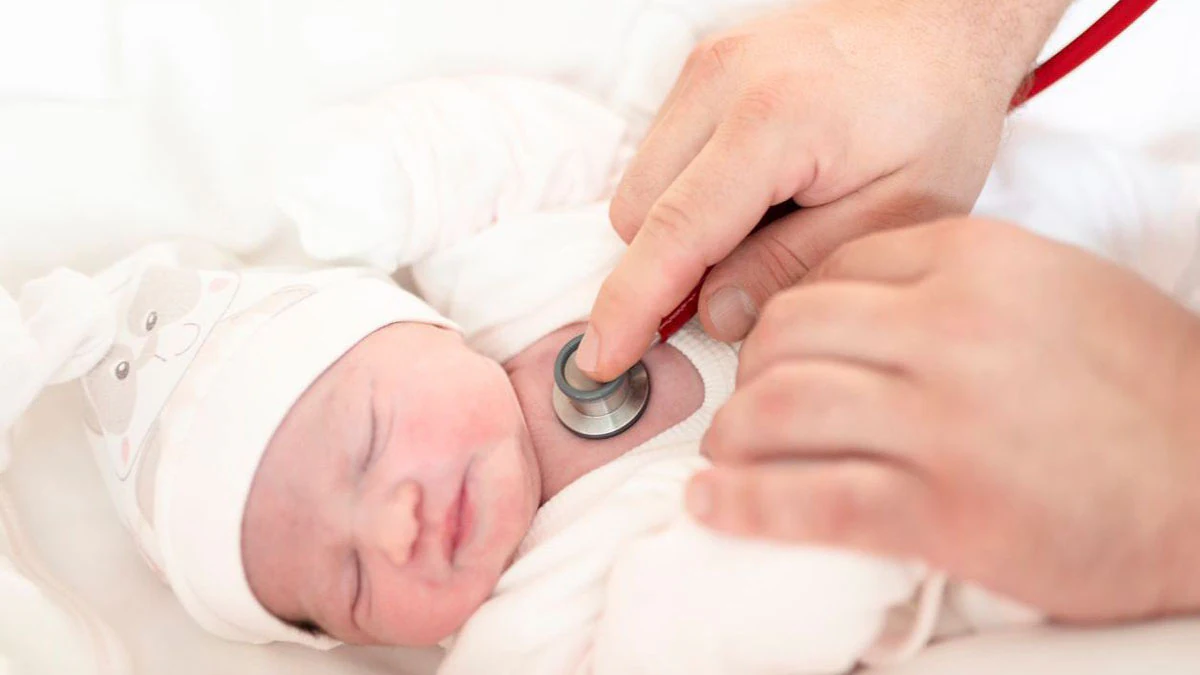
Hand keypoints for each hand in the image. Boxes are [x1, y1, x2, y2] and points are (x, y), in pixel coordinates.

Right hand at [578, 0, 1072, 380]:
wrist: (941, 22)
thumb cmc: (935, 112)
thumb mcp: (896, 213)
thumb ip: (795, 269)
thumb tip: (713, 316)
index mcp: (776, 119)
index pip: (675, 230)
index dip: (631, 306)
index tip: (600, 360)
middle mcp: (721, 81)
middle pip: (638, 214)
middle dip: (670, 269)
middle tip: (746, 283)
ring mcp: (703, 67)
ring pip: (640, 187)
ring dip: (680, 231)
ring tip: (766, 226)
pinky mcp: (699, 68)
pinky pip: (660, 155)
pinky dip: (689, 194)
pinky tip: (756, 193)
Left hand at [691, 218, 1199, 622]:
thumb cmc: (1143, 386)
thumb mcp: (1056, 289)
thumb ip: (956, 282)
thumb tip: (856, 301)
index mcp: (976, 261)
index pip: (832, 268)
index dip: (786, 309)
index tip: (776, 344)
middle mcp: (950, 329)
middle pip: (790, 332)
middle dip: (749, 369)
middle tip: (747, 400)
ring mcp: (943, 421)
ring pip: (782, 408)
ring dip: (734, 435)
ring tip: (726, 453)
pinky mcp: (944, 511)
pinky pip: (810, 499)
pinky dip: (745, 505)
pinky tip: (712, 506)